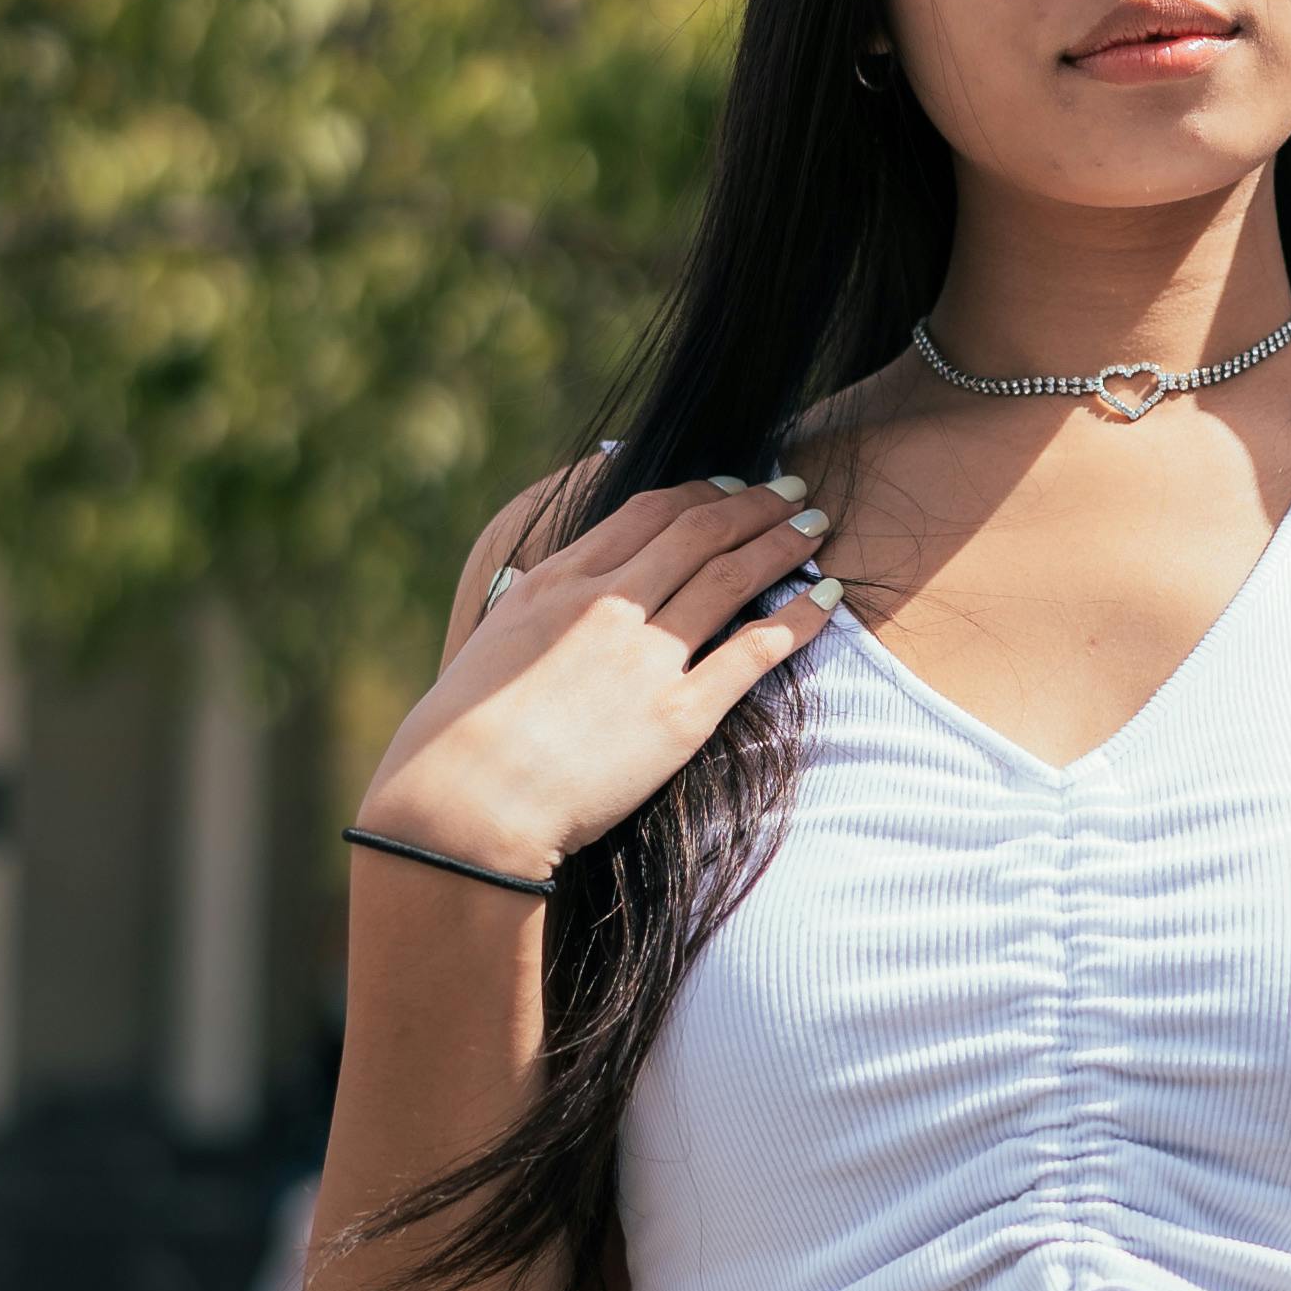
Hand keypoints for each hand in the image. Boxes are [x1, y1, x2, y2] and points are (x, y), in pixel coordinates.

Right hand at [358, 473, 836, 879]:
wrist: (468, 801)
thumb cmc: (462, 734)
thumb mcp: (492, 640)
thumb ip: (536, 603)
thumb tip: (555, 581)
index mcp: (559, 581)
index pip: (645, 514)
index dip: (698, 494)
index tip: (728, 488)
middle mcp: (608, 605)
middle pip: (699, 533)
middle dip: (753, 505)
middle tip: (792, 491)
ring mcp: (647, 657)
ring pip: (732, 578)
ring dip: (782, 545)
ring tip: (816, 528)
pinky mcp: (678, 715)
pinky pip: (754, 650)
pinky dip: (799, 617)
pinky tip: (829, 596)